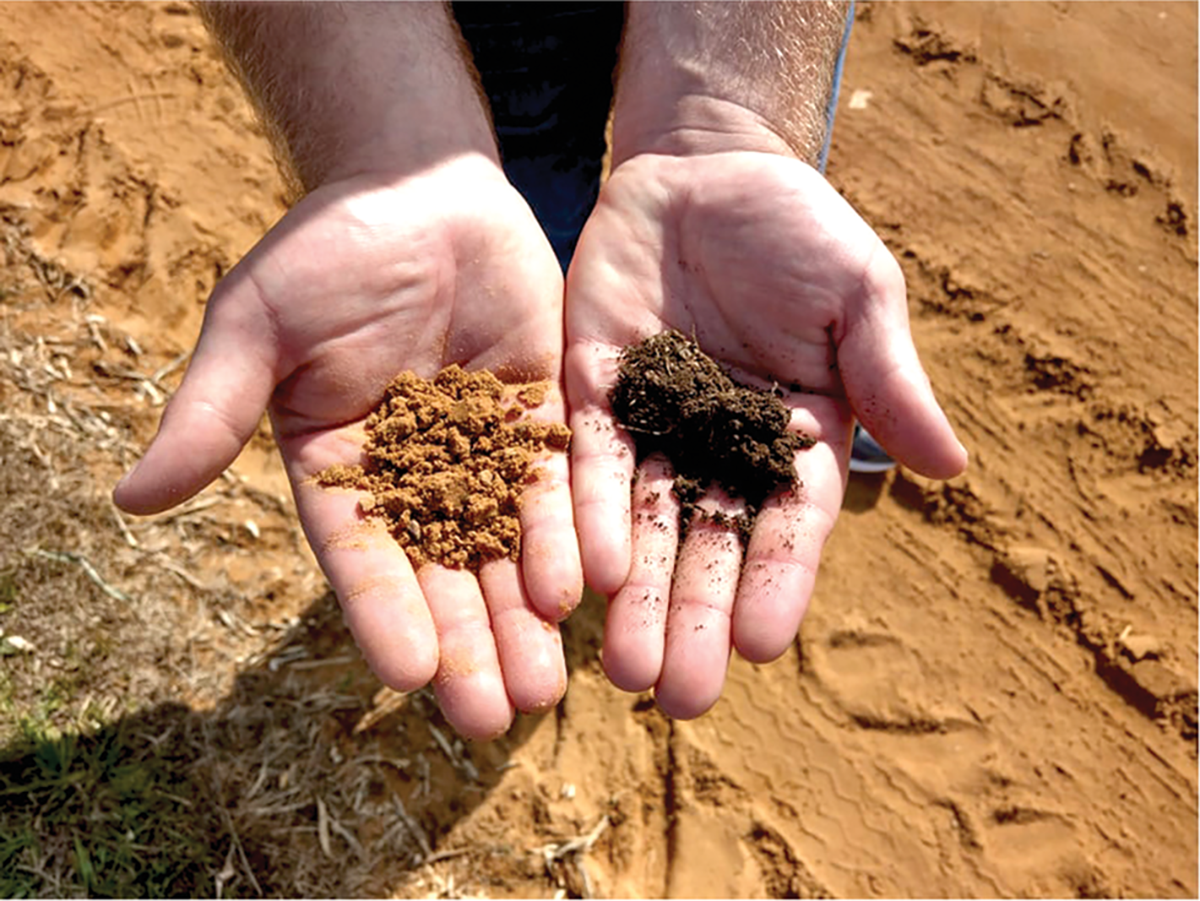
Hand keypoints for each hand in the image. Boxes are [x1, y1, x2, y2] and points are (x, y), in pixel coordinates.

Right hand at [115, 154, 581, 738]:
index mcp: (340, 471)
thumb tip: (127, 498)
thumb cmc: (324, 252)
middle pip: (444, 573)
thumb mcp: (256, 325)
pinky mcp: (541, 416)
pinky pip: (558, 483)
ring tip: (550, 686)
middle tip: (499, 718)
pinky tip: (586, 585)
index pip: (361, 558)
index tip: (408, 677)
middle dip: (470, 645)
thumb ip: (210, 410)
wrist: (415, 189)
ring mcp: (483, 450)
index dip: (384, 615)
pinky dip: (569, 533)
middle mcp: (415, 477)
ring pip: (506, 546)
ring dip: (526, 616)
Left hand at [565, 151, 966, 717]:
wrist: (705, 169)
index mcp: (794, 438)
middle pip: (706, 545)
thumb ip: (889, 380)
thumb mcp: (858, 295)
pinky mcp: (591, 395)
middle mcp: (719, 448)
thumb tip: (951, 469)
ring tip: (623, 668)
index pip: (788, 526)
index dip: (777, 584)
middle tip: (678, 697)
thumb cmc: (798, 228)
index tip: (765, 647)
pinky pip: (582, 463)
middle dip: (694, 617)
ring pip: (637, 522)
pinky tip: (578, 575)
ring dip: (632, 595)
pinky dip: (580, 516)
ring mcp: (652, 426)